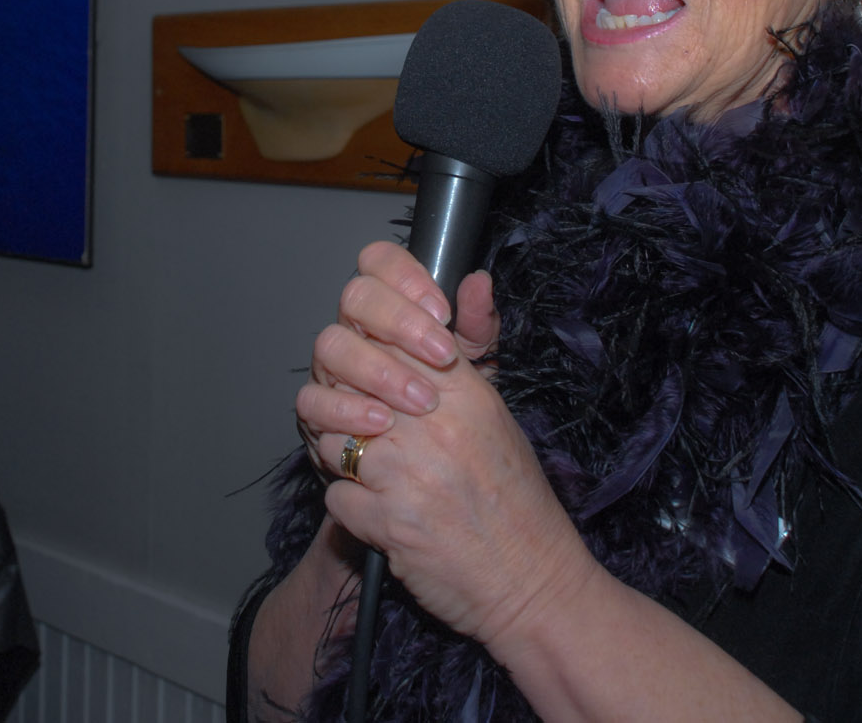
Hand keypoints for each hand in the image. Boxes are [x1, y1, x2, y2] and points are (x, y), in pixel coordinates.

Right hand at [297, 242, 500, 472]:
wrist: (431, 462)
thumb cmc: (447, 401)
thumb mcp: (474, 363)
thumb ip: (477, 325)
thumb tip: (479, 284)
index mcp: (388, 307)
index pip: (379, 262)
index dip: (406, 277)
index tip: (442, 310)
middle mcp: (353, 329)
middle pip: (355, 297)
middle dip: (401, 323)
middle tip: (443, 357)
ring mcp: (329, 368)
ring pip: (331, 345)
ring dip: (380, 372)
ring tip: (422, 400)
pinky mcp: (315, 411)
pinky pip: (312, 400)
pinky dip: (347, 410)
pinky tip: (382, 422)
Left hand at [313, 328, 592, 647]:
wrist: (531, 581)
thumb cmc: (515, 499)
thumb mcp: (499, 412)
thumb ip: (474, 348)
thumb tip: (473, 280)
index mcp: (463, 393)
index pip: (388, 337)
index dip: (369, 353)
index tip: (376, 377)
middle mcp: (433, 424)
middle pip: (346, 383)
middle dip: (346, 406)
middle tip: (367, 428)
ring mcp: (406, 473)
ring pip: (330, 439)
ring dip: (345, 458)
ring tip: (378, 474)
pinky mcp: (385, 523)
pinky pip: (335, 497)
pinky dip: (352, 508)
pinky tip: (381, 512)